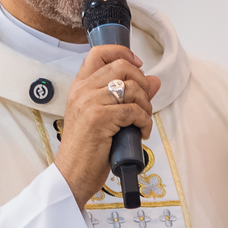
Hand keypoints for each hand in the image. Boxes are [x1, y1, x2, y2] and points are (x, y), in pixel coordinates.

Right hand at [56, 45, 160, 209]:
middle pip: (122, 66)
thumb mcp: (103, 117)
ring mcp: (90, 103)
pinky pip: (134, 110)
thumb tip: (155, 80)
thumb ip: (127, 96)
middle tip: (143, 103)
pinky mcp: (100, 119)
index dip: (123, 53)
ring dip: (146, 106)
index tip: (138, 64)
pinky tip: (141, 133)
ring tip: (142, 122)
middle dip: (142, 83)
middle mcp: (82, 90)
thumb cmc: (86, 149)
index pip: (99, 53)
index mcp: (79, 87)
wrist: (72, 174)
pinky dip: (144, 121)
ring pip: (132, 88)